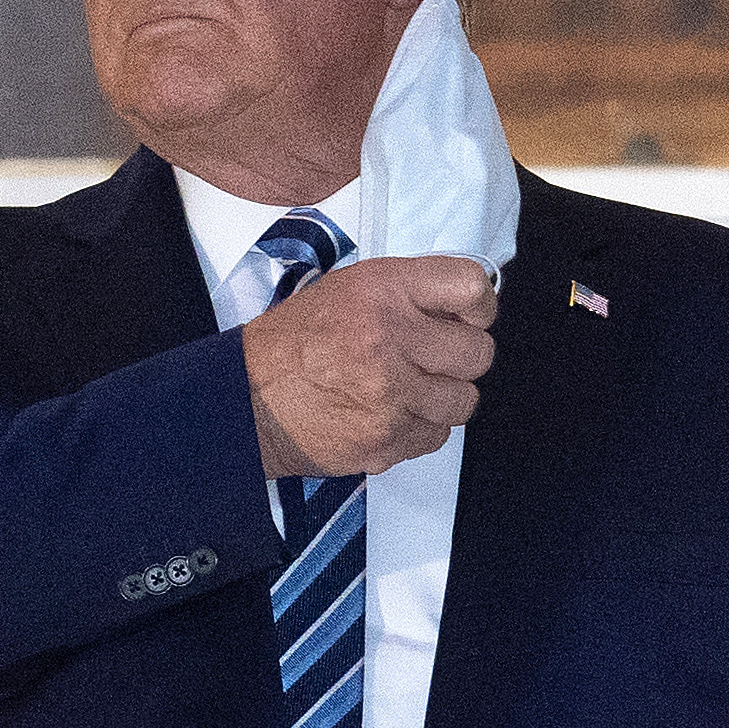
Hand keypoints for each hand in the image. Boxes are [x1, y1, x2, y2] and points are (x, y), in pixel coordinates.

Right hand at [244, 256, 495, 479]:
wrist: (250, 399)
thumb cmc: (298, 341)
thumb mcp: (351, 288)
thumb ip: (411, 291)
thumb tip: (468, 306)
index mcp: (383, 291)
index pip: (471, 287)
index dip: (479, 304)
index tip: (468, 315)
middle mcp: (390, 339)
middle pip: (478, 352)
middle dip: (460, 356)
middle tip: (432, 357)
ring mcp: (391, 395)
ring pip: (464, 400)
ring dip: (442, 396)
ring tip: (408, 387)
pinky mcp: (387, 440)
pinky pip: (437, 435)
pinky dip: (420, 426)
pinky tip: (390, 412)